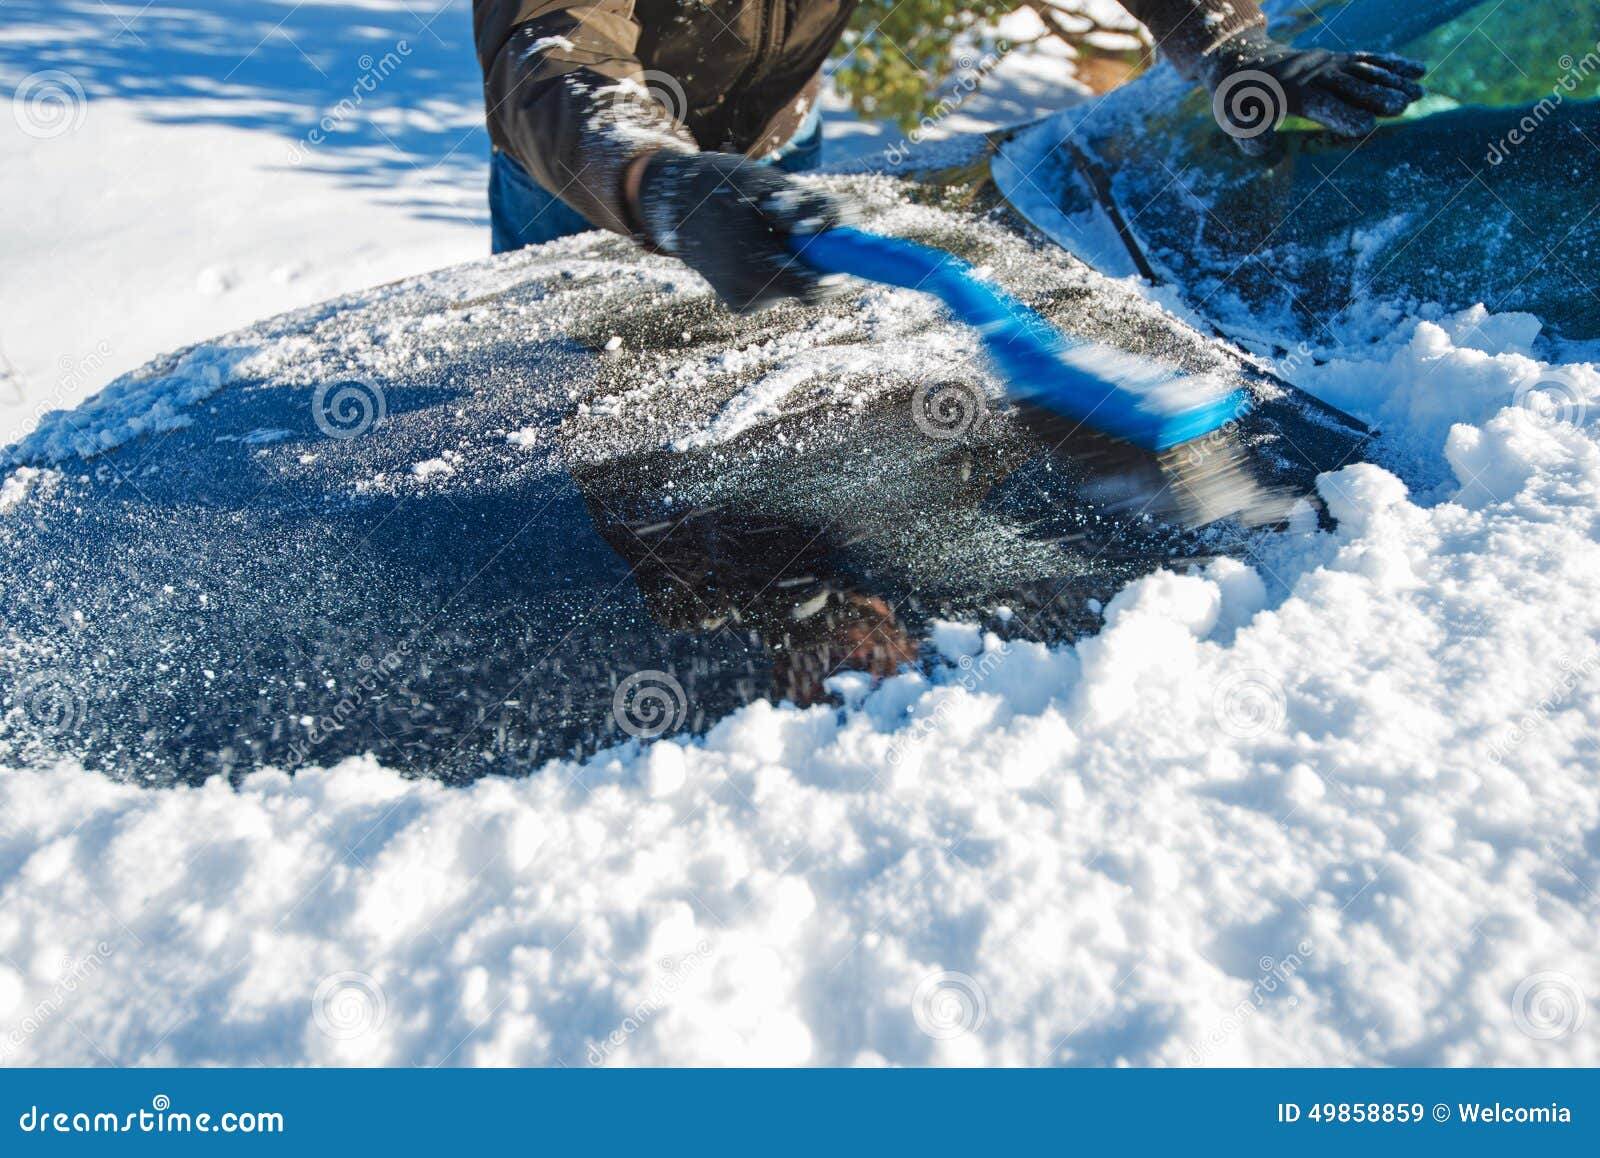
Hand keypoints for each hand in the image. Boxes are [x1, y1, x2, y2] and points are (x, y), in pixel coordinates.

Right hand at [631, 151, 849, 312]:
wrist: (674, 206)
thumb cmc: (723, 186)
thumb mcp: (767, 185)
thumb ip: (809, 207)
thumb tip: (848, 223)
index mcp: (752, 266)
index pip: (814, 288)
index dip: (837, 271)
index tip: (846, 251)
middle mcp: (747, 293)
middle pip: (806, 288)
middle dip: (813, 260)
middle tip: (799, 228)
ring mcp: (742, 302)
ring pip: (792, 286)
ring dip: (792, 260)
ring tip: (764, 230)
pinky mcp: (740, 304)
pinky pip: (776, 287)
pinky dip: (776, 267)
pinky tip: (752, 245)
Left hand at [1202, 28, 1425, 155]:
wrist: (1239, 60)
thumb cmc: (1236, 98)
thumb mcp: (1231, 118)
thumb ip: (1247, 133)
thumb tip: (1265, 143)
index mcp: (1291, 91)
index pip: (1322, 104)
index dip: (1343, 114)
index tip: (1365, 127)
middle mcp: (1314, 74)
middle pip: (1350, 85)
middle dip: (1376, 95)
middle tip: (1403, 105)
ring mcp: (1328, 63)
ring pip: (1365, 70)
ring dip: (1393, 80)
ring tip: (1419, 93)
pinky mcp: (1337, 60)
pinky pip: (1367, 59)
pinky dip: (1392, 63)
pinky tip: (1418, 71)